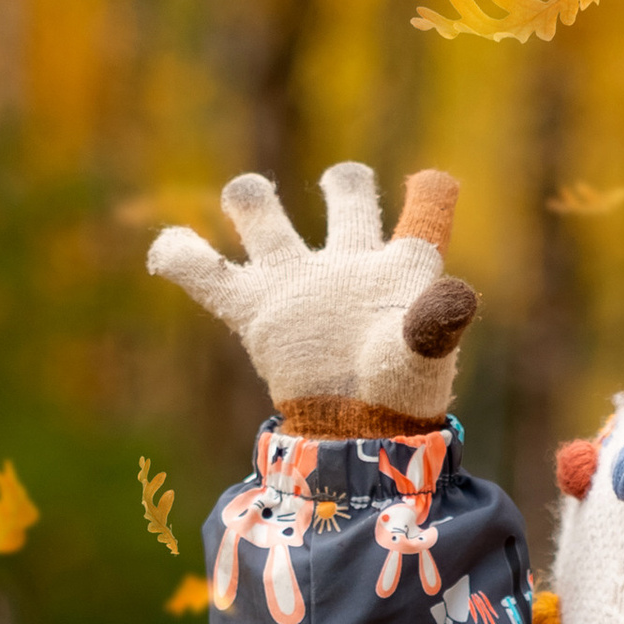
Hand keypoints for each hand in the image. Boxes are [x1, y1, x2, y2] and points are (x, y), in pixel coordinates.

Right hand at [147, 161, 478, 435]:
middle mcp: (349, 265)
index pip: (423, 213)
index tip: (430, 185)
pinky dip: (181, 257)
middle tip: (341, 184)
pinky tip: (166, 252)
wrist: (357, 439)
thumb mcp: (424, 355)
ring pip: (264, 218)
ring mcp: (297, 283)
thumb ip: (437, 320)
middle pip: (347, 197)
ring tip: (246, 196)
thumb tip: (457, 294)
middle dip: (345, 186)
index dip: (429, 195)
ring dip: (250, 199)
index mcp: (400, 268)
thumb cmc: (398, 396)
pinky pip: (206, 274)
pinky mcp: (255, 311)